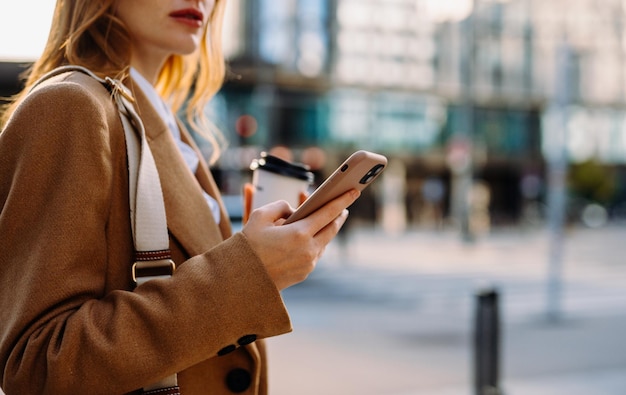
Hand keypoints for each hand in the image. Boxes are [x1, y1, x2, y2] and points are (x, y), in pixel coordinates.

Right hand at [241, 189, 359, 289]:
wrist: (240, 279)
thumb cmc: (248, 245)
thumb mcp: (260, 216)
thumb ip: (281, 207)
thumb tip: (294, 211)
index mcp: (299, 233)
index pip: (328, 213)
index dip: (342, 200)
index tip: (354, 191)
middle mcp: (308, 250)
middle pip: (332, 229)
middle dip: (340, 216)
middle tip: (345, 206)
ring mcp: (308, 263)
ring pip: (324, 243)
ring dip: (328, 230)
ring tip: (329, 220)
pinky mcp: (304, 273)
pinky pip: (315, 254)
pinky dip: (317, 243)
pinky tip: (314, 236)